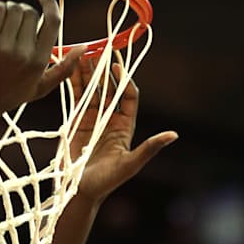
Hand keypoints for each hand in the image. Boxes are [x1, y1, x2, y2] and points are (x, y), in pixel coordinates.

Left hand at [0, 0, 85, 133]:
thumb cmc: (6, 97)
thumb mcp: (38, 89)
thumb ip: (63, 69)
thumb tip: (83, 48)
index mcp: (39, 63)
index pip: (53, 22)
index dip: (50, 4)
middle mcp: (24, 53)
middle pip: (31, 12)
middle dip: (24, 12)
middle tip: (15, 25)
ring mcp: (5, 46)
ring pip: (14, 8)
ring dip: (10, 10)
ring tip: (4, 25)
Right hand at [69, 57, 177, 203]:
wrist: (78, 193)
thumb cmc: (106, 183)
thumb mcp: (130, 165)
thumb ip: (149, 149)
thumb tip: (173, 135)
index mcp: (125, 126)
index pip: (128, 96)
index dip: (123, 79)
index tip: (116, 65)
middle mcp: (109, 120)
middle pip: (108, 88)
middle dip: (103, 70)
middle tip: (98, 50)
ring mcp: (92, 120)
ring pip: (92, 90)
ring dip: (88, 72)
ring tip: (82, 53)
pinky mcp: (75, 123)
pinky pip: (76, 99)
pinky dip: (73, 84)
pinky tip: (70, 68)